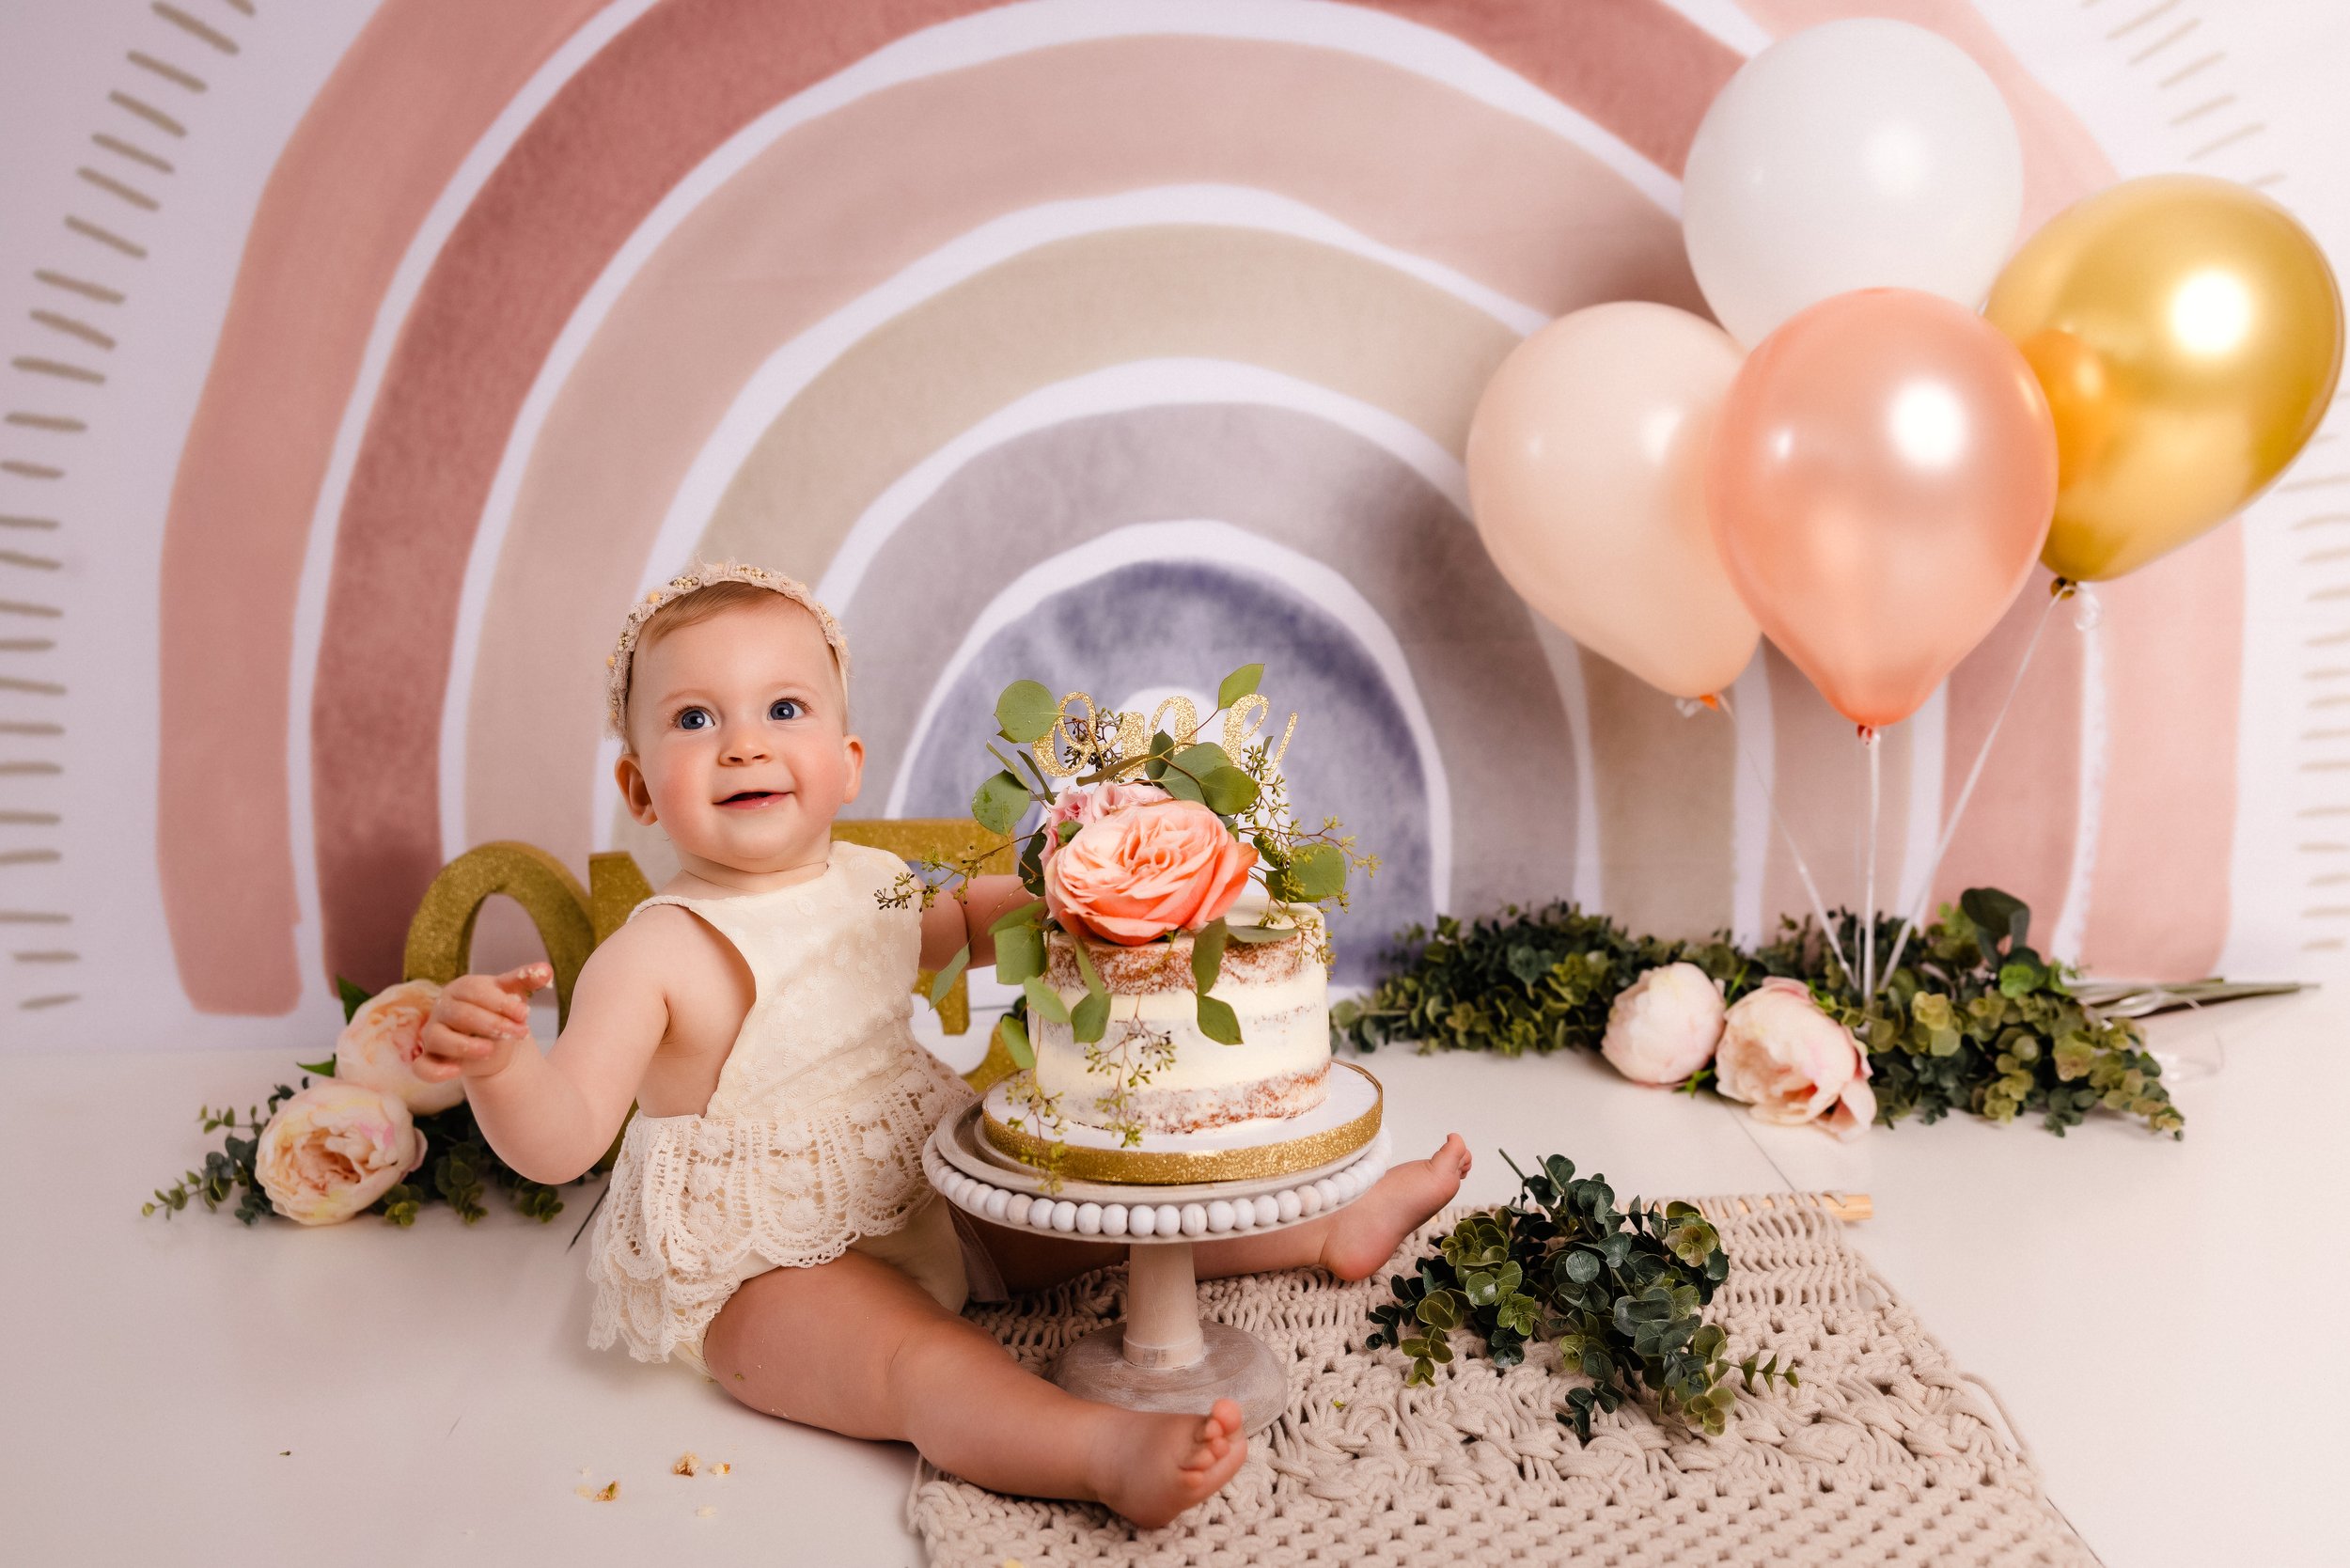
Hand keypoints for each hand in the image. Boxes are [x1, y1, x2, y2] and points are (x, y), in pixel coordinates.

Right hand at [417, 963, 550, 1082]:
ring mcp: (432, 1034)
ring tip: (490, 1050)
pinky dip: (435, 1071)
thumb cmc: (501, 1011)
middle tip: (519, 1033)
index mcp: (462, 988)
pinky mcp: (429, 1059)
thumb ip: (528, 979)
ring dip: (464, 1045)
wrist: (494, 1043)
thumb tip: (546, 970)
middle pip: (460, 1014)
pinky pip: (422, 1067)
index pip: (475, 991)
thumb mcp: (514, 993)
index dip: (500, 1002)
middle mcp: (442, 1009)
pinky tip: (457, 1071)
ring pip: (437, 1038)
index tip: (525, 1014)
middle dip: (491, 1024)